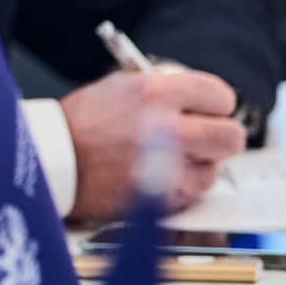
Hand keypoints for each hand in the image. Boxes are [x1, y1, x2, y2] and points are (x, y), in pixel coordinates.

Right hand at [60, 69, 246, 220]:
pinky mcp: (162, 199)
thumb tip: (197, 98)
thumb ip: (164, 89)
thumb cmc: (80, 123)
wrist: (54, 160)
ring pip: (214, 171)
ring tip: (173, 160)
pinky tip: (158, 176)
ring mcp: (168, 167)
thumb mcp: (119, 86)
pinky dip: (180, 187)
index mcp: (158, 93)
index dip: (216, 104)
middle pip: (231, 136)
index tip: (210, 110)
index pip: (222, 96)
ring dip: (199, 166)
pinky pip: (191, 194)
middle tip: (206, 137)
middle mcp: (169, 129)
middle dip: (220, 136)